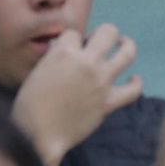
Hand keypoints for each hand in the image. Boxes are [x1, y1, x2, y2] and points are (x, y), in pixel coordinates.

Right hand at [11, 25, 141, 165]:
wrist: (38, 133)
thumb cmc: (29, 103)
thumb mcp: (37, 71)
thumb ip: (53, 57)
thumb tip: (61, 46)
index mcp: (64, 52)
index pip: (75, 33)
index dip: (73, 39)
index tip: (72, 46)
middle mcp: (86, 62)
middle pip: (108, 32)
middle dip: (104, 33)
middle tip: (100, 41)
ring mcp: (101, 81)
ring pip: (127, 53)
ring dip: (126, 46)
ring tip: (123, 45)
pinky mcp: (109, 102)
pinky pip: (133, 90)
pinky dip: (135, 83)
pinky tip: (133, 79)